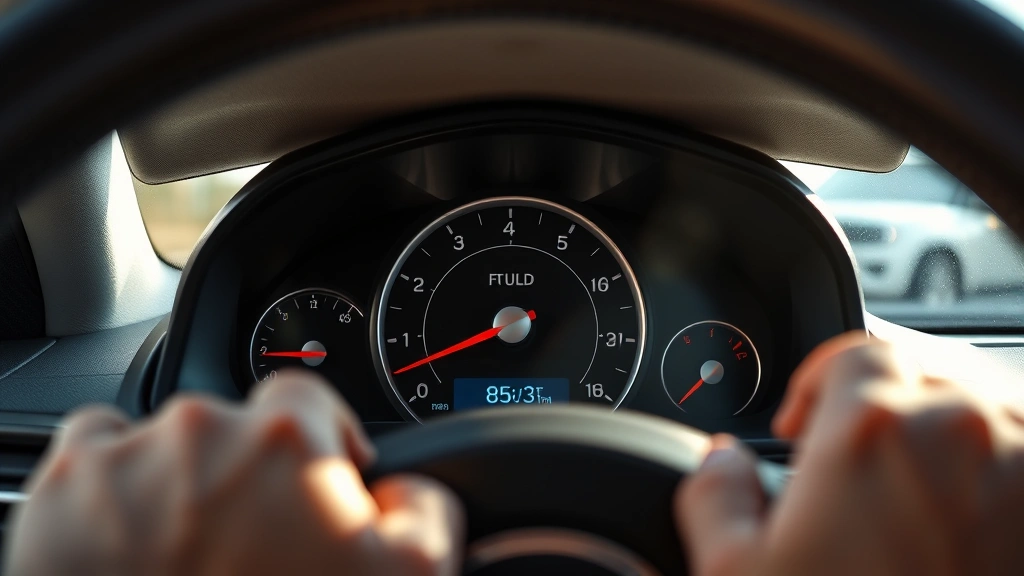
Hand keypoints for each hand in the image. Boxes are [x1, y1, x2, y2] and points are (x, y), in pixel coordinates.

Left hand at [4, 370, 463, 575]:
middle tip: (249, 545)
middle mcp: (203, 428)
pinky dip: (111, 488)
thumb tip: (406, 488)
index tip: (311, 483)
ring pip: (165, 442)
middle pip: (236, 428)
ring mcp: (125, 455)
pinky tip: (128, 541)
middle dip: (247, 475)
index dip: (318, 442)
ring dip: (180, 483)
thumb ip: (427, 511)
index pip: (310, 399)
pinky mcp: (59, 491)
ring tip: (185, 554)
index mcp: (285, 439)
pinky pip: (94, 455)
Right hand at [677, 333, 1023, 575]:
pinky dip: (996, 461)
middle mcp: (961, 430)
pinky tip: (960, 509)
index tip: (803, 428)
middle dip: (881, 401)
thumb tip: (719, 462)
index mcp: (873, 429)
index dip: (819, 381)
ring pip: (985, 404)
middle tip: (851, 459)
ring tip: (909, 484)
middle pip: (922, 369)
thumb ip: (711, 492)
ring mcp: (1023, 468)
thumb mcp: (735, 575)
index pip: (853, 350)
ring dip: (944, 426)